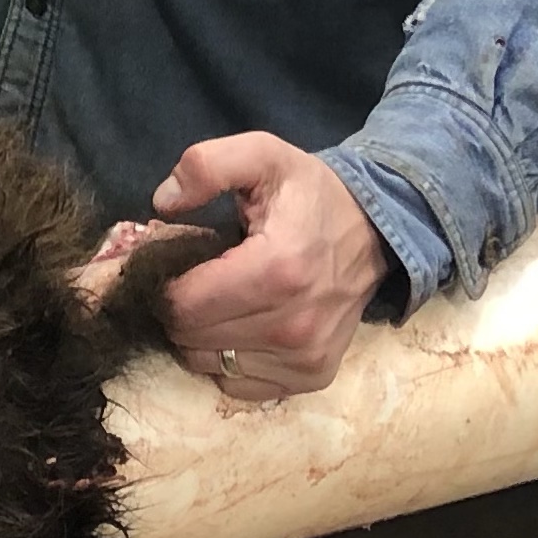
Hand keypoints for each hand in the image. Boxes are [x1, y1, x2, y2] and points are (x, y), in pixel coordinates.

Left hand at [152, 133, 390, 399]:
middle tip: (199, 280)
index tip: (178, 264)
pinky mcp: (312, 377)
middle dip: (181, 309)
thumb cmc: (308, 193)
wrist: (374, 230)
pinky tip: (244, 325)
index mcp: (276, 270)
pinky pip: (239, 383)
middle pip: (191, 338)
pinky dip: (229, 358)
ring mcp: (305, 358)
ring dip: (203, 335)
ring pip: (210, 364)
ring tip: (222, 300)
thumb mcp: (260, 154)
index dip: (166, 284)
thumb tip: (163, 202)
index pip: (183, 306)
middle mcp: (292, 326)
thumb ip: (206, 166)